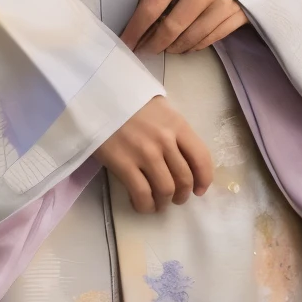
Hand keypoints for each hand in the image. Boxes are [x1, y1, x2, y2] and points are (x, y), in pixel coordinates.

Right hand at [94, 96, 213, 212]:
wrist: (97, 97)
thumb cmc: (129, 100)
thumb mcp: (160, 107)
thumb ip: (175, 129)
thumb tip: (185, 154)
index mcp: (177, 124)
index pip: (201, 157)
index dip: (204, 179)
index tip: (200, 190)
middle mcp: (165, 140)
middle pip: (184, 178)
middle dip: (183, 194)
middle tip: (176, 198)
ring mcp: (144, 153)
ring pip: (165, 189)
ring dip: (164, 202)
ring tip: (159, 202)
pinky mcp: (123, 164)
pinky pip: (142, 194)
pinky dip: (145, 205)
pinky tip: (143, 204)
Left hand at [121, 0, 247, 54]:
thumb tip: (138, 24)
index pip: (153, 4)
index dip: (136, 28)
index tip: (126, 43)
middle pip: (176, 23)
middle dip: (156, 42)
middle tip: (145, 51)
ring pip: (196, 33)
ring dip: (176, 46)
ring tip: (165, 49)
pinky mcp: (243, 9)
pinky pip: (216, 36)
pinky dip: (198, 45)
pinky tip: (187, 46)